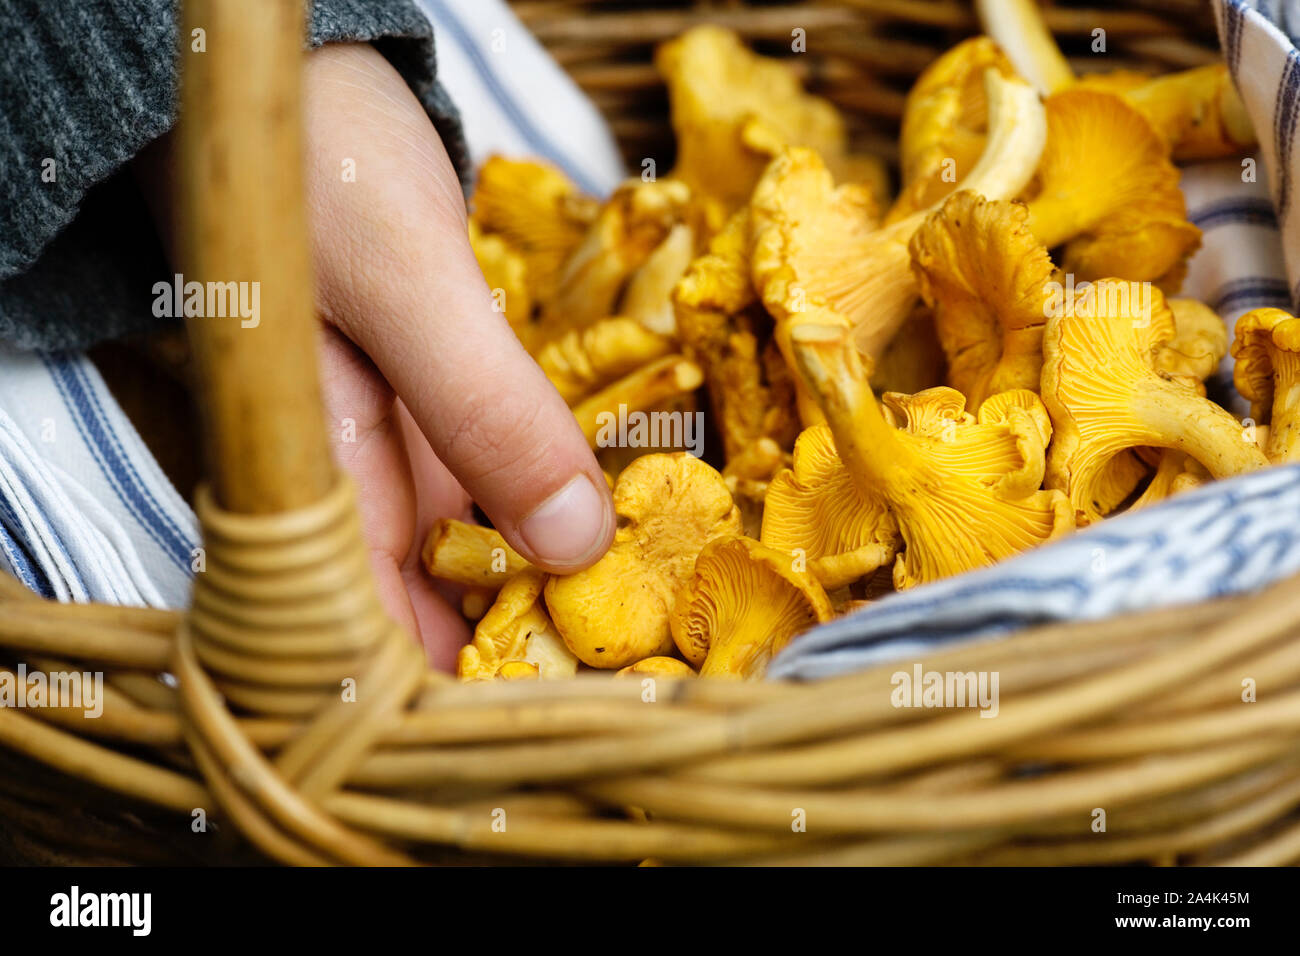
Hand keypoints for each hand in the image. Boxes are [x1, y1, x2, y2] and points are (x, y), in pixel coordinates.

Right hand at [298, 43, 614, 666]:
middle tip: (637, 672)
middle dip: (525, 635)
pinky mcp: (446, 389)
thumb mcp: (407, 282)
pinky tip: (624, 518)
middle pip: (435, 589)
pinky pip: (506, 463)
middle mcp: (359, 467)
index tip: (560, 707)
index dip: (457, 680)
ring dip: (556, 571)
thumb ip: (482, 409)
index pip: (375, 619)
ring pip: (482, 531)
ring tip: (653, 617)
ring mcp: (403, 429)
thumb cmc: (327, 163)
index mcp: (316, 467)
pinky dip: (559, 493)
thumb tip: (573, 543)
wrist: (318, 70)